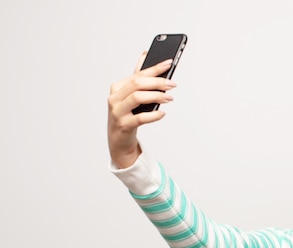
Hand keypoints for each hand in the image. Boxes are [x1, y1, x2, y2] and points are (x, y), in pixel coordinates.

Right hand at [107, 53, 176, 167]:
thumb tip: (145, 56)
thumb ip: (138, 77)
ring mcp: (118, 112)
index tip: (169, 63)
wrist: (118, 140)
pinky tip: (162, 113)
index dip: (155, 68)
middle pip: (137, 84)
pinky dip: (153, 115)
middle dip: (157, 82)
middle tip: (172, 84)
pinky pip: (140, 118)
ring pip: (137, 97)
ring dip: (156, 96)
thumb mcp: (131, 96)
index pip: (138, 74)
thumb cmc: (127, 116)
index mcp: (118, 88)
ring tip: (169, 98)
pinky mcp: (124, 125)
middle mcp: (115, 98)